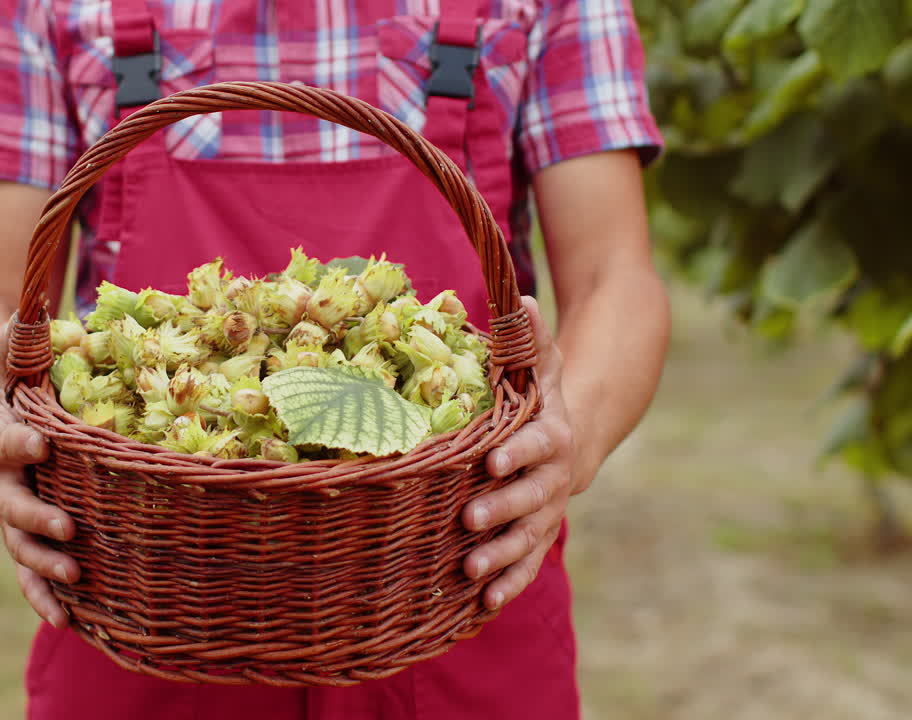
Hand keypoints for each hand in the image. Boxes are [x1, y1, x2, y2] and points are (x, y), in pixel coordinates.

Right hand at [0, 320, 80, 628]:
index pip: (1, 441)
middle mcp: (0, 481)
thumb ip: (15, 341)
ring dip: (42, 569)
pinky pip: (31, 569)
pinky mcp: (27, 531)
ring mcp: (11, 511)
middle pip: (10, 505)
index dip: (18, 442)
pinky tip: (68, 622)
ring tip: (73, 582)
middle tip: (67, 528)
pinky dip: (44, 595)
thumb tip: (20, 316)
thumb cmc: (8, 375)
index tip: (42, 440)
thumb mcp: (10, 352)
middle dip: (36, 518)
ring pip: (19, 547)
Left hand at [461, 296, 575, 610]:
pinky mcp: (536, 536)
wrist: (575, 437)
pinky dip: (509, 583)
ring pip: (527, 537)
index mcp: (550, 435)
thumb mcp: (542, 365)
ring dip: (502, 555)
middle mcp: (552, 478)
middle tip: (469, 519)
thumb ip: (531, 338)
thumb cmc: (542, 398)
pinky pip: (526, 564)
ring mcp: (545, 511)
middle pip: (530, 497)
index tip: (491, 460)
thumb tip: (521, 298)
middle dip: (502, 509)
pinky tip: (483, 604)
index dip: (517, 453)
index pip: (535, 444)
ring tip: (470, 570)